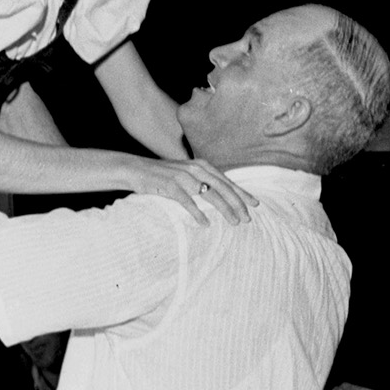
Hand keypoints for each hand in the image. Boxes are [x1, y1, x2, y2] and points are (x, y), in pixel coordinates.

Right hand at [121, 156, 257, 224]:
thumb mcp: (185, 173)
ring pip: (210, 195)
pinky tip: (205, 223)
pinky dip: (197, 213)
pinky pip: (187, 201)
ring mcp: (182, 177)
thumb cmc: (161, 175)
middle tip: (247, 219)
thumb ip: (202, 179)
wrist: (135, 169)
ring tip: (234, 222)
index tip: (255, 205)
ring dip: (224, 210)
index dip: (242, 193)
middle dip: (238, 204)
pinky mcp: (169, 186)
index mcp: (202, 165)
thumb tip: (220, 193)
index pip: (227, 181)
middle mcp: (195, 169)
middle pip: (223, 188)